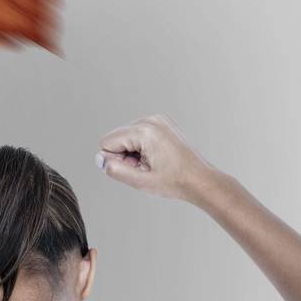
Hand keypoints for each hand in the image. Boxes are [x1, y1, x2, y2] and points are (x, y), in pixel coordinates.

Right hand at [97, 115, 221, 202]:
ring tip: (152, 163)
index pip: (106, 142)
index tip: (136, 169)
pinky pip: (137, 134)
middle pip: (115, 137)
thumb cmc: (175, 181)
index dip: (115, 160)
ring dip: (132, 152)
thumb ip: (115, 169)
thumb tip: (100, 159)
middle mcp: (150, 120)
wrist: (200, 179)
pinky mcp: (161, 122)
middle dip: (124, 155)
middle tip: (145, 167)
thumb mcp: (140, 181)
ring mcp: (157, 119)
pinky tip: (156, 157)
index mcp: (145, 131)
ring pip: (125, 136)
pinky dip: (141, 147)